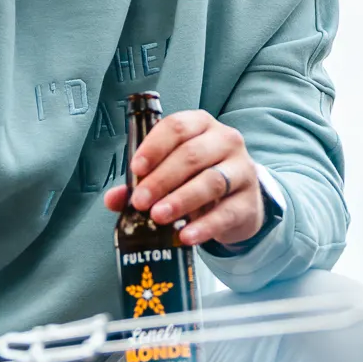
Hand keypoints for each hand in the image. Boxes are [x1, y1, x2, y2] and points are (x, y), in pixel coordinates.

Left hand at [103, 109, 263, 247]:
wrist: (239, 200)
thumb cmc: (198, 177)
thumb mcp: (171, 173)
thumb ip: (141, 182)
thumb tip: (112, 199)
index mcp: (201, 125)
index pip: (177, 127)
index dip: (154, 147)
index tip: (136, 168)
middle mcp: (225, 141)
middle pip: (192, 155)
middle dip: (161, 179)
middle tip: (140, 201)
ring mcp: (242, 169)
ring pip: (211, 182)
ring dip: (180, 200)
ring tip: (158, 217)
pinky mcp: (249, 201)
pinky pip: (226, 213)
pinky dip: (204, 226)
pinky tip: (186, 236)